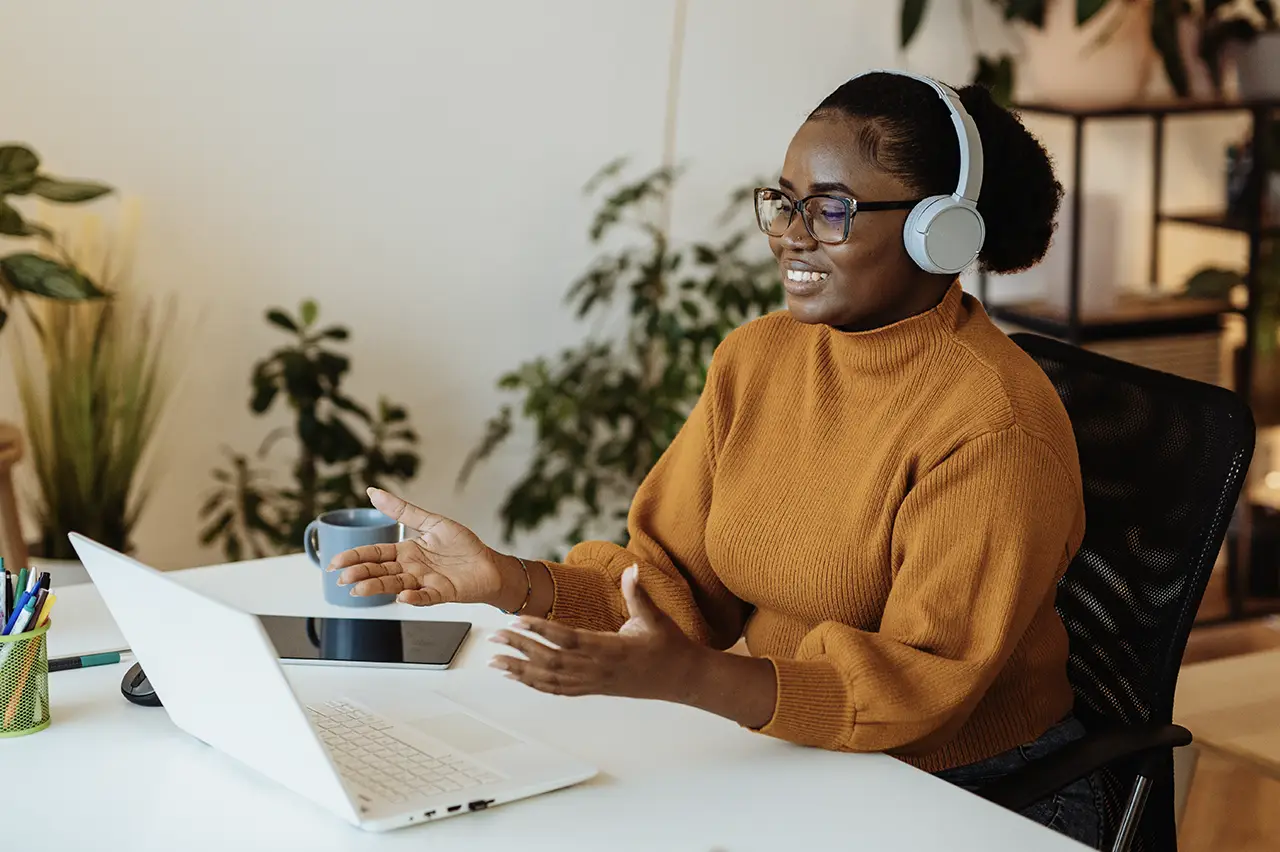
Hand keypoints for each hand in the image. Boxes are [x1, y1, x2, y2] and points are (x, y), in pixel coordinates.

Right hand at [329, 488, 519, 606]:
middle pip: (381, 571)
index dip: (355, 557)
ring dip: (378, 587)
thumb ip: (403, 510)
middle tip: (341, 578)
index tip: (335, 562)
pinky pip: (425, 596)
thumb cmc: (463, 546)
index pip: (375, 554)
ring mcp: (425, 582)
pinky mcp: (442, 592)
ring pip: (396, 585)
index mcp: (407, 551)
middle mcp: (411, 568)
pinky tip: (403, 596)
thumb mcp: (431, 522)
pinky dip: (414, 597)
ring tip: (359, 589)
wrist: (489, 564)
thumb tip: (373, 492)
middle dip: (360, 574)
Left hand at [489, 565, 705, 700]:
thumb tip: (632, 569)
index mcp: (611, 649)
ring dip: (520, 670)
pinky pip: (559, 690)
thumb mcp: (656, 617)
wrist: (681, 679)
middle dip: (520, 648)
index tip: (519, 619)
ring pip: (550, 679)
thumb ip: (638, 594)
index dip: (541, 630)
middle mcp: (598, 669)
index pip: (569, 639)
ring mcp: (594, 682)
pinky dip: (535, 683)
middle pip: (551, 660)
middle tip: (493, 636)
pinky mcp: (593, 689)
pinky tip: (518, 677)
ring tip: (494, 661)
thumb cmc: (668, 646)